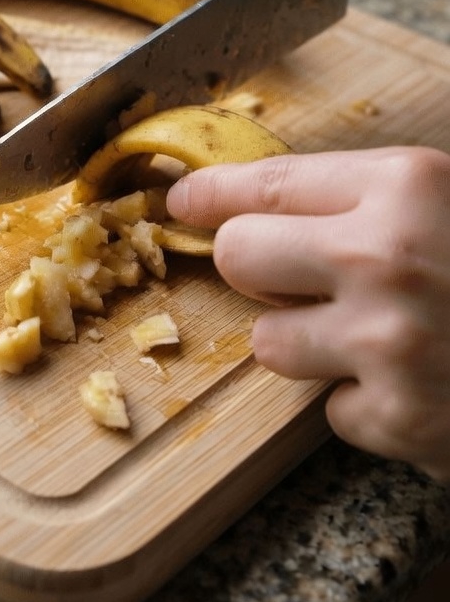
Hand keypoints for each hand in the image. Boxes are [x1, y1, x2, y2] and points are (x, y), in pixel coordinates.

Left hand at [166, 147, 449, 481]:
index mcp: (407, 185)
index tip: (180, 200)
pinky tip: (420, 387)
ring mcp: (387, 344)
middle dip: (257, 268)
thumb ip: (377, 196)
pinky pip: (331, 410)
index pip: (264, 182)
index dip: (210, 193)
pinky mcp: (398, 420)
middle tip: (294, 276)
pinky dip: (364, 404)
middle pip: (239, 257)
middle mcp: (385, 257)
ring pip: (269, 344)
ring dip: (310, 345)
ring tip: (382, 338)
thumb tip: (271, 200)